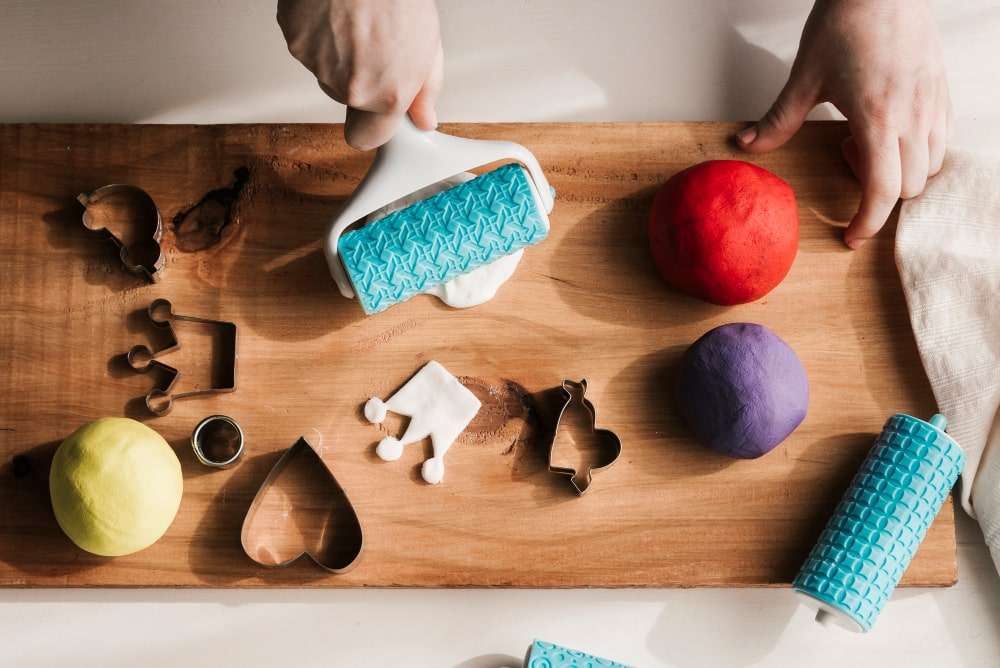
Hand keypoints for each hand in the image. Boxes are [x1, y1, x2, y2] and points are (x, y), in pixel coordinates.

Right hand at [277, 0, 442, 149]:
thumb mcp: (429, 45)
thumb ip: (424, 90)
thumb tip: (423, 117)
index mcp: (386, 94)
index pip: (368, 138)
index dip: (372, 125)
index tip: (379, 115)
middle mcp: (349, 86)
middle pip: (348, 98)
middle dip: (361, 78)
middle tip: (376, 43)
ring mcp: (318, 64)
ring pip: (327, 71)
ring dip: (340, 53)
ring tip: (358, 20)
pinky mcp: (295, 40)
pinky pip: (308, 46)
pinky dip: (319, 32)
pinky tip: (336, 12)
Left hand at [737, 0, 949, 248]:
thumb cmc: (848, 22)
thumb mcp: (804, 76)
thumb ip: (778, 119)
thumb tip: (748, 144)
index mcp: (878, 118)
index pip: (883, 191)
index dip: (868, 222)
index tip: (850, 235)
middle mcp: (913, 116)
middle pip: (909, 187)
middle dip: (879, 192)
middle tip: (848, 158)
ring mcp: (932, 104)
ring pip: (930, 166)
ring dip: (900, 170)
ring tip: (867, 137)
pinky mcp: (941, 91)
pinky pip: (941, 140)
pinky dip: (917, 150)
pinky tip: (889, 125)